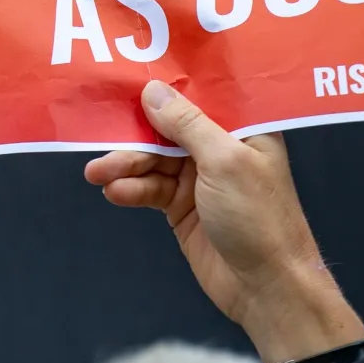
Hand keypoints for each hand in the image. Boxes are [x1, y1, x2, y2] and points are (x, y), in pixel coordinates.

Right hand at [84, 80, 363, 362]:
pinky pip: (150, 190)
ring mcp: (199, 180)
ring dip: (125, 166)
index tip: (127, 76)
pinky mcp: (182, 209)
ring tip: (97, 174)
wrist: (266, 286)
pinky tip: (115, 193)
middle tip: (100, 140)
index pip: (199, 96)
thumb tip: (153, 90)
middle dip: (134, 135)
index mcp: (242, 128)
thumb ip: (187, 124)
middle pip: (167, 130)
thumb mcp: (224, 161)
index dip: (165, 88)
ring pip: (153, 161)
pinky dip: (132, 190)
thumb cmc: (258, 217)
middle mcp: (220, 149)